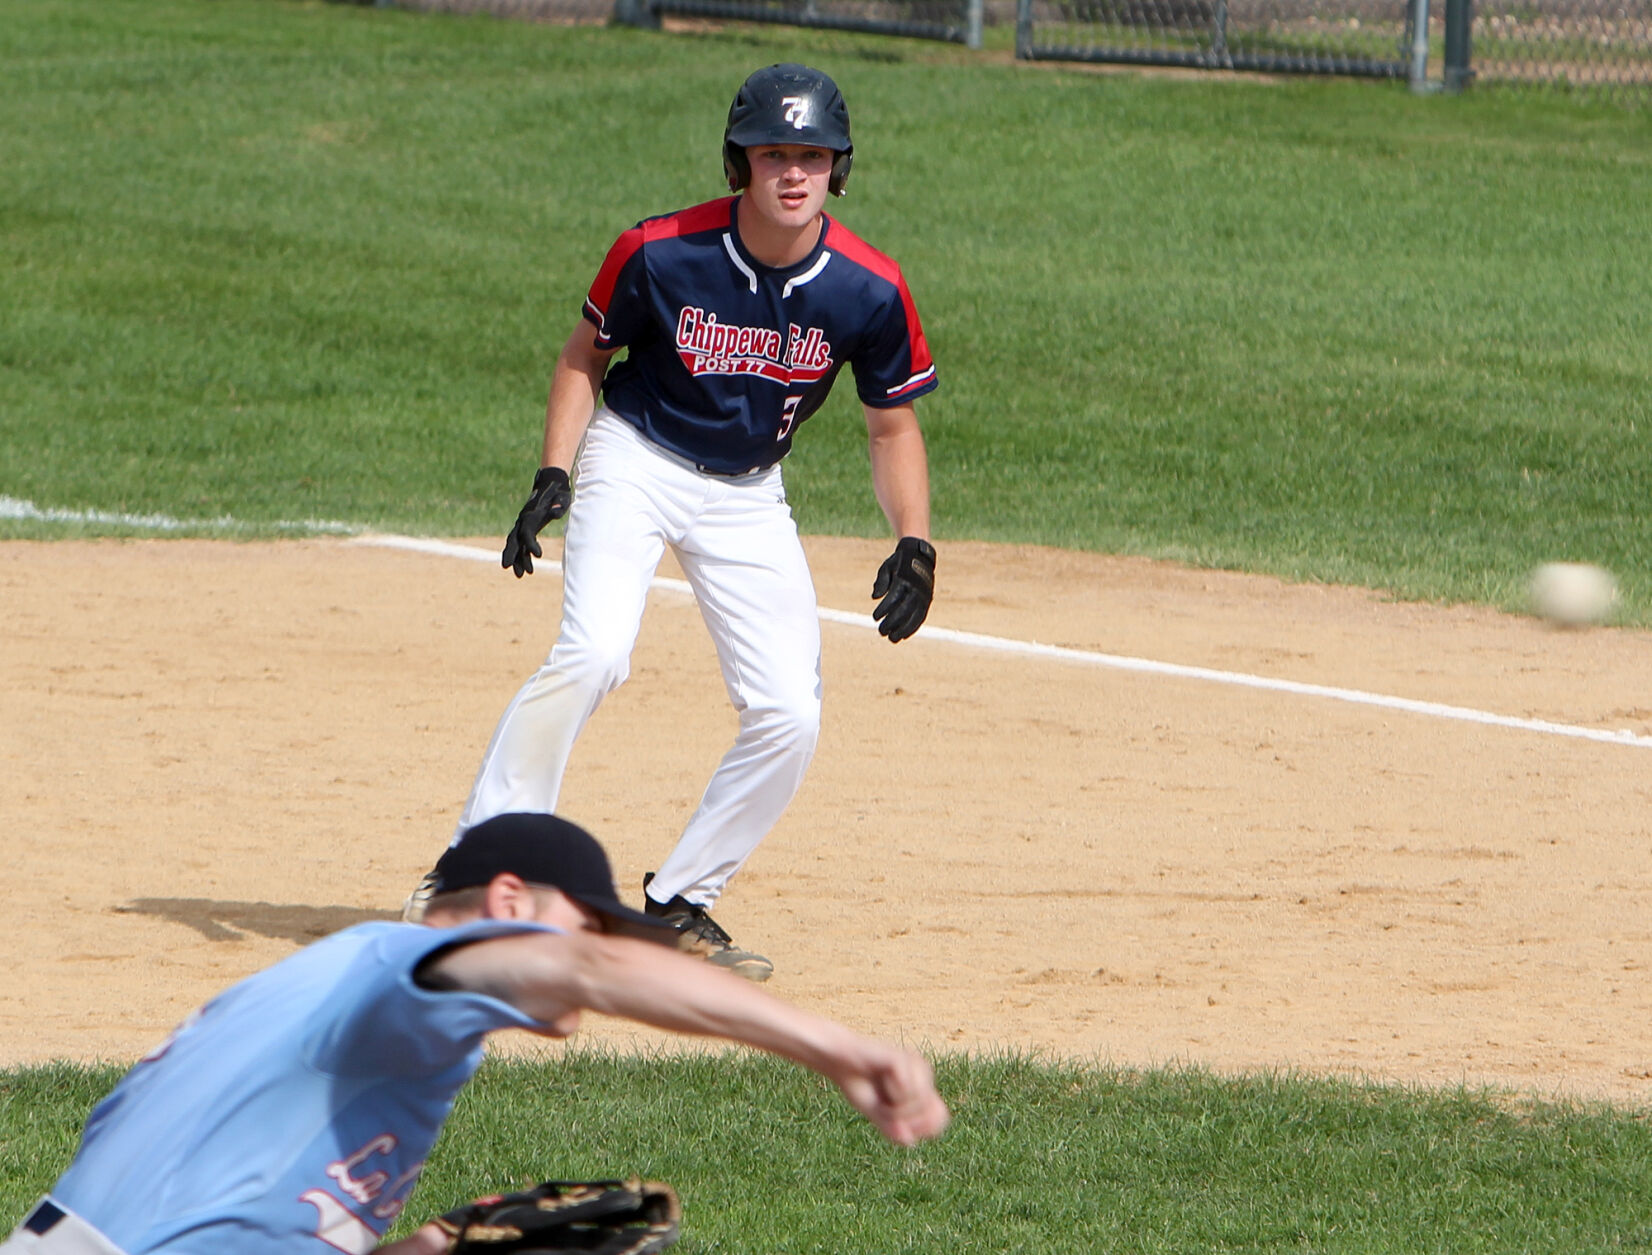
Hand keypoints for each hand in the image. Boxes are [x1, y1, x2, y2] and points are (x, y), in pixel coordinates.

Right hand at [501, 466, 571, 578]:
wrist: (552, 482)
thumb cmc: (559, 491)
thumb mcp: (562, 497)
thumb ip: (558, 505)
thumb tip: (556, 511)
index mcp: (531, 514)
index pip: (527, 532)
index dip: (531, 544)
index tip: (539, 556)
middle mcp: (524, 519)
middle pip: (514, 539)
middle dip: (512, 555)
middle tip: (509, 569)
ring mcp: (524, 523)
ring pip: (516, 543)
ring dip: (517, 559)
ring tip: (520, 575)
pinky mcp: (527, 525)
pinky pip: (521, 542)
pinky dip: (522, 554)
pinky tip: (525, 567)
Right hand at [833, 1042, 950, 1147]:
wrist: (839, 1060)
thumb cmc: (860, 1086)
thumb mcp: (877, 1115)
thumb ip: (894, 1130)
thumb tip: (909, 1141)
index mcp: (923, 1089)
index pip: (940, 1119)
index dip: (921, 1130)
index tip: (897, 1126)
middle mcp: (924, 1075)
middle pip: (932, 1113)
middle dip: (907, 1120)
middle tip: (886, 1111)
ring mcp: (915, 1064)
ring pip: (920, 1101)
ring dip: (896, 1108)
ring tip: (882, 1093)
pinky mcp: (903, 1057)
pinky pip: (907, 1089)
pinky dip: (892, 1092)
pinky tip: (882, 1077)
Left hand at [870, 536, 934, 642]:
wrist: (919, 554)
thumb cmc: (899, 561)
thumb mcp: (887, 567)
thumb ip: (881, 582)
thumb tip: (874, 597)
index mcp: (904, 580)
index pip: (893, 599)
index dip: (884, 610)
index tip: (874, 618)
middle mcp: (915, 589)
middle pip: (903, 611)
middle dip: (892, 623)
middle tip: (881, 632)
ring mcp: (923, 596)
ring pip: (914, 617)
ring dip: (903, 630)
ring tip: (893, 639)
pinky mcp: (927, 600)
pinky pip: (921, 617)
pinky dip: (913, 627)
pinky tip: (904, 635)